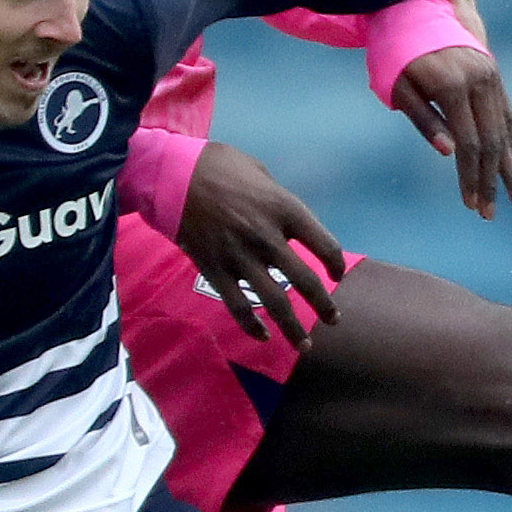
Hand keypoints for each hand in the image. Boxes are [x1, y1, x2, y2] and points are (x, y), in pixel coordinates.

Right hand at [177, 142, 348, 346]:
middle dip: (323, 306)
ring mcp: (240, 257)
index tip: (337, 274)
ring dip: (293, 328)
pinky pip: (238, 307)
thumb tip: (290, 223)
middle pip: (305, 281)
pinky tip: (263, 336)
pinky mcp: (215, 270)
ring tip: (305, 345)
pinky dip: (252, 326)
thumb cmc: (220, 167)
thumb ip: (279, 201)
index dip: (336, 264)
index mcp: (284, 208)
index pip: (324, 245)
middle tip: (334, 320)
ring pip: (275, 302)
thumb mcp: (261, 173)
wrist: (173, 174)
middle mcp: (267, 236)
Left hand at [388, 47, 511, 219]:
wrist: (419, 5)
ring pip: (505, 131)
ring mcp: (491, 77)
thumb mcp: (399, 85)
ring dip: (510, 170)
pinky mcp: (494, 76)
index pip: (469, 143)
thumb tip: (449, 153)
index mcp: (453, 86)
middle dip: (491, 181)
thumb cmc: (397, 51)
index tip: (470, 204)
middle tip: (489, 214)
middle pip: (491, 142)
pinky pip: (508, 115)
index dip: (471, 176)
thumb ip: (424, 119)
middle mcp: (480, 81)